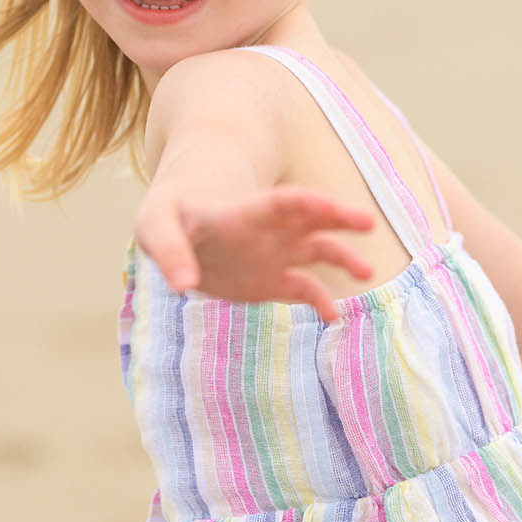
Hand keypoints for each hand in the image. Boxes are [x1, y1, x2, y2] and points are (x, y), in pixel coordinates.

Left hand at [133, 184, 377, 323]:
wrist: (177, 229)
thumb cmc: (167, 217)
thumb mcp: (154, 225)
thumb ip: (167, 249)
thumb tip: (183, 284)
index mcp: (243, 212)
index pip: (281, 202)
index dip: (306, 203)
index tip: (331, 208)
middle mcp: (268, 230)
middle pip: (312, 219)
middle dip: (339, 218)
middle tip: (367, 223)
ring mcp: (274, 254)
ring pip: (318, 252)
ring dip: (343, 259)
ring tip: (367, 272)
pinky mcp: (271, 281)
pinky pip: (304, 289)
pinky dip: (321, 302)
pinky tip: (333, 318)